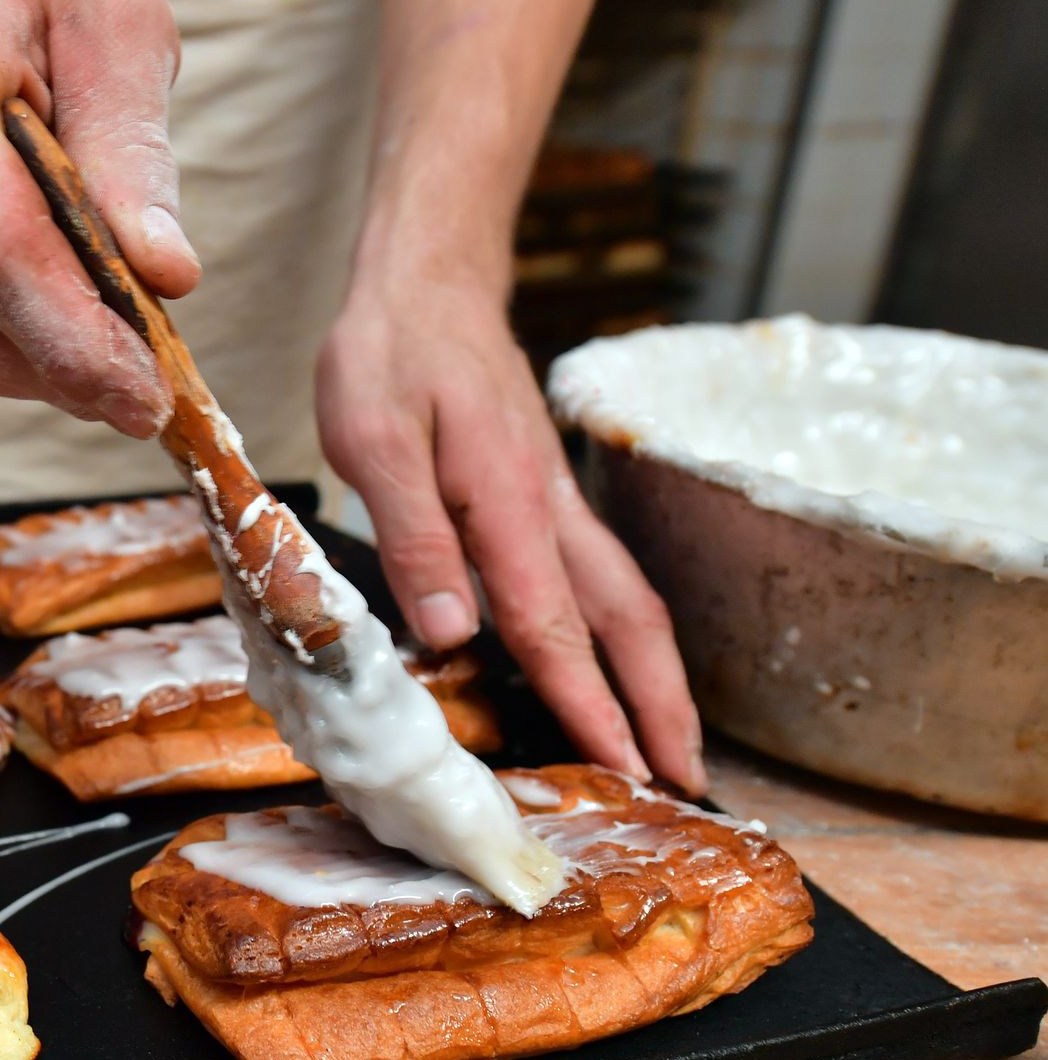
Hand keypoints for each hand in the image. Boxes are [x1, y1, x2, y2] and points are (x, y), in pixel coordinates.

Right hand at [0, 0, 198, 437]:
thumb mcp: (121, 29)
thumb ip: (134, 150)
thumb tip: (164, 277)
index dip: (70, 339)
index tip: (147, 399)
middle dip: (68, 367)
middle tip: (159, 392)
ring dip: (40, 372)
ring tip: (122, 356)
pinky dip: (8, 355)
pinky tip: (69, 334)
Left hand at [317, 275, 706, 792]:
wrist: (427, 280)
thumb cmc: (388, 354)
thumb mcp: (373, 441)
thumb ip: (415, 539)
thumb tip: (452, 636)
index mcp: (507, 502)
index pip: (554, 625)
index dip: (590, 703)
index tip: (625, 767)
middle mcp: (548, 507)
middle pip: (626, 619)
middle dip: (660, 704)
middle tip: (686, 779)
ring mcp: (555, 498)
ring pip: (624, 597)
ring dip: (653, 673)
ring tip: (671, 740)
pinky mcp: (544, 491)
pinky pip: (598, 573)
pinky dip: (620, 631)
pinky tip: (614, 662)